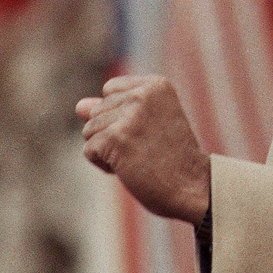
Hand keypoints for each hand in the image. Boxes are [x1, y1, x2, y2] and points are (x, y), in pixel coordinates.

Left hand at [76, 75, 210, 223]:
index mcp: (155, 84)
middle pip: (96, 111)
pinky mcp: (115, 138)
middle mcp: (143, 94)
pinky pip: (89, 150)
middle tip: (147, 148)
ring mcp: (129, 115)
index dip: (120, 114)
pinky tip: (130, 169)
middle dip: (112, 134)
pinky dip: (104, 165)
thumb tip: (79, 105)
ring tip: (139, 158)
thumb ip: (114, 110)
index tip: (148, 131)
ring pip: (89, 130)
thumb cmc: (173, 158)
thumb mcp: (146, 125)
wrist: (193, 187)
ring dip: (108, 150)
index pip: (109, 90)